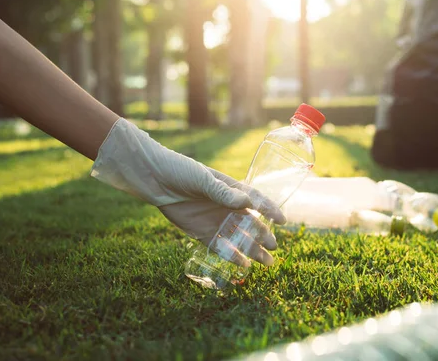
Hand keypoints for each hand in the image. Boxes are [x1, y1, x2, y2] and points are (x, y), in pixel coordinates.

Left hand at [160, 168, 285, 266]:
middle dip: (263, 235)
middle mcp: (227, 206)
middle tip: (274, 247)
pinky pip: (220, 246)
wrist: (155, 179)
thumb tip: (247, 203)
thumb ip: (223, 193)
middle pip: (250, 223)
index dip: (269, 210)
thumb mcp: (203, 179)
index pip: (256, 200)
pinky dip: (232, 255)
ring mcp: (215, 220)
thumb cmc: (181, 172)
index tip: (282, 220)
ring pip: (238, 237)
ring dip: (252, 249)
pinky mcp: (202, 232)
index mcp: (232, 189)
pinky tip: (243, 265)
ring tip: (266, 262)